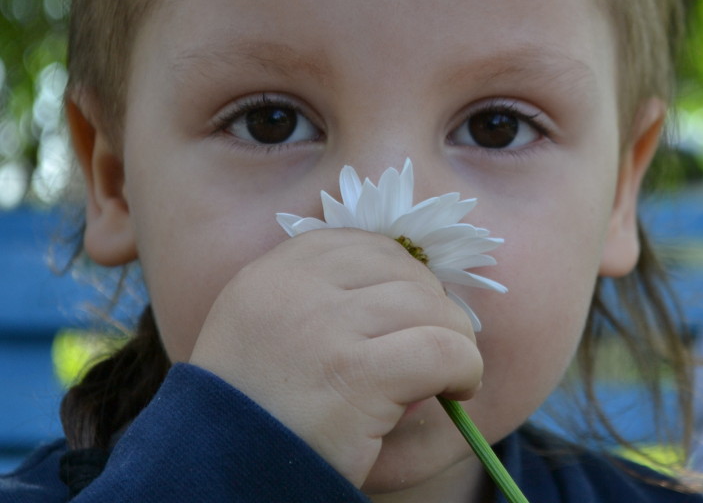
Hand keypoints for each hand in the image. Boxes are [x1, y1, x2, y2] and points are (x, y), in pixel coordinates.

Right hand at [189, 228, 481, 486]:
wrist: (219, 476)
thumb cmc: (256, 411)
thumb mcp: (268, 332)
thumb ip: (322, 299)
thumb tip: (419, 288)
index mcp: (272, 272)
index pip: (364, 245)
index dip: (403, 275)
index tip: (412, 313)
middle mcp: (295, 289)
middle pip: (403, 271)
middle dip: (433, 307)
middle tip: (438, 347)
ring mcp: (326, 328)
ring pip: (430, 307)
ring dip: (455, 339)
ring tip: (451, 373)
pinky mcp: (357, 374)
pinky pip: (443, 351)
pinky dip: (465, 368)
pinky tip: (459, 389)